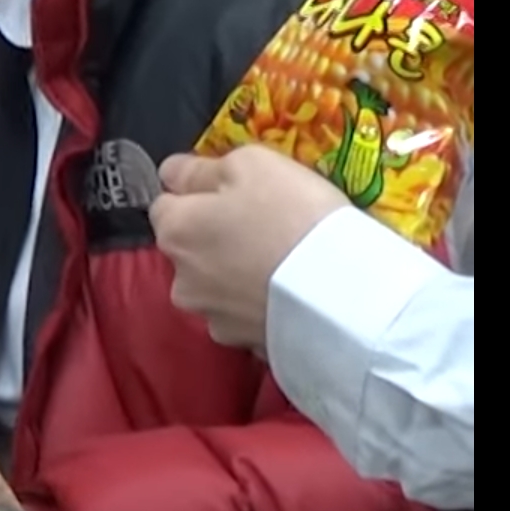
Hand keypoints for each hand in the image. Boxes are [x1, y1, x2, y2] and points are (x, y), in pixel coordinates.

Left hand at [148, 147, 351, 349]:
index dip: (198, 194)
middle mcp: (180, 280)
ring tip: (279, 265)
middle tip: (262, 227)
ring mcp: (212, 318)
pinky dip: (258, 305)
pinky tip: (288, 296)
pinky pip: (245, 316)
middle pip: (189, 250)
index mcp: (174, 231)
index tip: (234, 193)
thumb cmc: (293, 214)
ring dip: (234, 276)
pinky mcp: (244, 345)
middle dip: (214, 238)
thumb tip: (173, 175)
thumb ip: (201, 170)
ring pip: (215, 287)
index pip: (166, 205)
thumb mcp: (250, 164)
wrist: (343, 294)